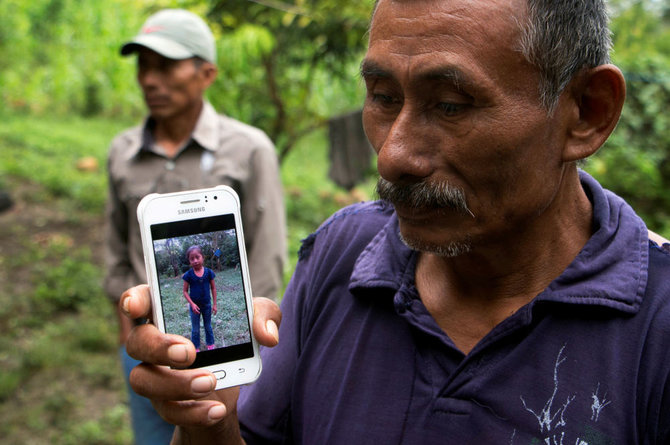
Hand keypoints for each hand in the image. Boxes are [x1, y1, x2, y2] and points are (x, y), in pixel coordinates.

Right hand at [120, 285, 280, 441]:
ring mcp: (155, 373)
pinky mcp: (166, 402)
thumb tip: (267, 335)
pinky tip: (216, 410)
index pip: (140, 300)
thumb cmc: (235, 335)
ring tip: (210, 383)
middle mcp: (153, 342)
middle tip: (188, 353)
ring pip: (143, 380)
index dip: (133, 300)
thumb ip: (263, 315)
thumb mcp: (256, 319)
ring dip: (175, 384)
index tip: (136, 306)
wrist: (234, 380)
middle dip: (159, 347)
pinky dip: (193, 412)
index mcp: (167, 312)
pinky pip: (168, 410)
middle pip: (137, 342)